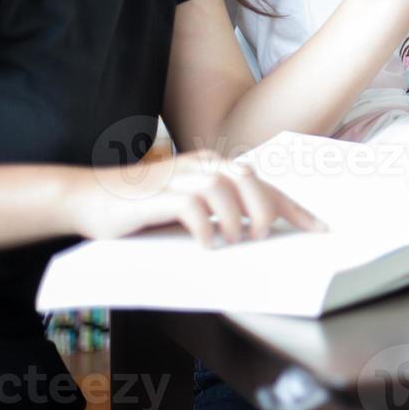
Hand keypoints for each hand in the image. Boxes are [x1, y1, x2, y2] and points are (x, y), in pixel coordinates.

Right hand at [70, 150, 325, 247]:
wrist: (88, 198)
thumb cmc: (143, 208)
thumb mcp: (189, 207)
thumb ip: (220, 211)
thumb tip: (260, 234)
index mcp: (214, 166)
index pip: (264, 185)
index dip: (294, 207)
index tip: (320, 229)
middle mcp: (200, 166)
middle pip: (250, 180)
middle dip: (267, 211)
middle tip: (262, 237)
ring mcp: (178, 177)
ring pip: (225, 188)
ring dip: (236, 218)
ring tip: (235, 240)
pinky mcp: (155, 195)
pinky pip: (191, 205)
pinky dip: (204, 226)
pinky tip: (206, 243)